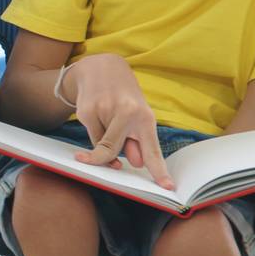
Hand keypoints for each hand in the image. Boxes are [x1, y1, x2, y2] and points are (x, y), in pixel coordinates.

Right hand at [62, 54, 173, 188]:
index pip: (151, 151)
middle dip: (109, 161)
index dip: (159, 171)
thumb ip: (137, 140)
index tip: (168, 187)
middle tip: (116, 167)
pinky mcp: (86, 111)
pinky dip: (95, 133)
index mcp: (144, 117)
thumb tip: (136, 163)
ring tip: (108, 120)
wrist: (101, 68)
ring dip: (104, 142)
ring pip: (100, 145)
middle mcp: (126, 114)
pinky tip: (98, 115)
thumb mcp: (137, 116)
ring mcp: (104, 111)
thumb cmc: (124, 97)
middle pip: (112, 152)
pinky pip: (90, 136)